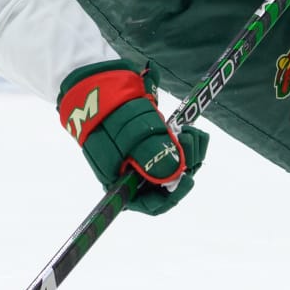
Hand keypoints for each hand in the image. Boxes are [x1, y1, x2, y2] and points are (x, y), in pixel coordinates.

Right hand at [58, 61, 207, 214]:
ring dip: (190, 150)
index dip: (172, 196)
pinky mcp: (155, 140)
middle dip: (185, 164)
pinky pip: (178, 149)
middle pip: (170, 183)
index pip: (152, 204)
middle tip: (189, 141)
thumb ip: (152, 159)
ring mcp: (145, 156)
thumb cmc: (109, 116)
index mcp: (123, 183)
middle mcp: (136, 174)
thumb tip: (174, 177)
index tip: (187, 179)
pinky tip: (190, 128)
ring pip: (177, 164)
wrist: (99, 86)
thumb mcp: (129, 138)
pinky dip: (188, 140)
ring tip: (189, 131)